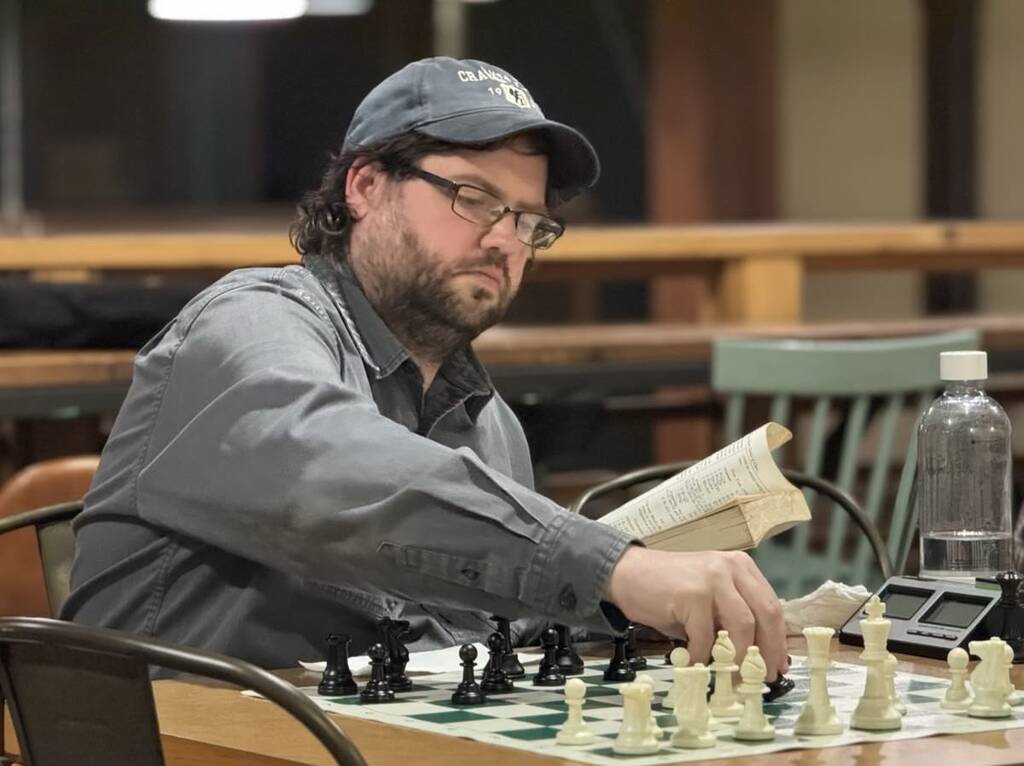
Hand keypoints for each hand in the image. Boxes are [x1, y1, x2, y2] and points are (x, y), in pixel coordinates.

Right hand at [605, 546, 787, 679]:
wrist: (627, 573)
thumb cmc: (668, 590)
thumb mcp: (710, 598)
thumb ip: (731, 616)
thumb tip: (757, 655)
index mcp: (741, 568)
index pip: (771, 606)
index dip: (777, 640)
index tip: (777, 665)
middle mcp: (730, 568)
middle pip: (765, 614)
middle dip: (766, 651)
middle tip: (761, 676)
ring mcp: (711, 578)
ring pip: (742, 625)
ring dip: (738, 657)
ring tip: (731, 677)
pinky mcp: (691, 593)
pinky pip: (705, 635)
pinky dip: (702, 655)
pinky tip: (694, 662)